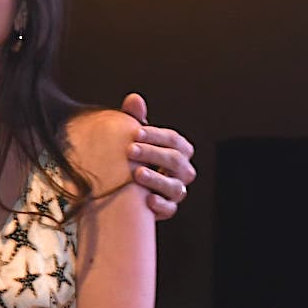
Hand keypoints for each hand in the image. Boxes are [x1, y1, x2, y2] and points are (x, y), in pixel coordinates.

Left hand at [121, 93, 196, 219]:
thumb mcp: (134, 138)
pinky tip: (146, 199)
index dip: (156, 136)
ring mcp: (176, 191)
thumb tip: (134, 98)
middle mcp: (182, 171)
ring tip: (136, 173)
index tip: (135, 132)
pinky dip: (160, 204)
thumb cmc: (134, 156)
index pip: (175, 140)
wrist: (125, 187)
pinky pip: (170, 209)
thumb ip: (135, 119)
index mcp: (178, 151)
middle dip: (153, 154)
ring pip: (175, 186)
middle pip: (176, 161)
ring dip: (156, 179)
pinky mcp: (168, 209)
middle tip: (129, 150)